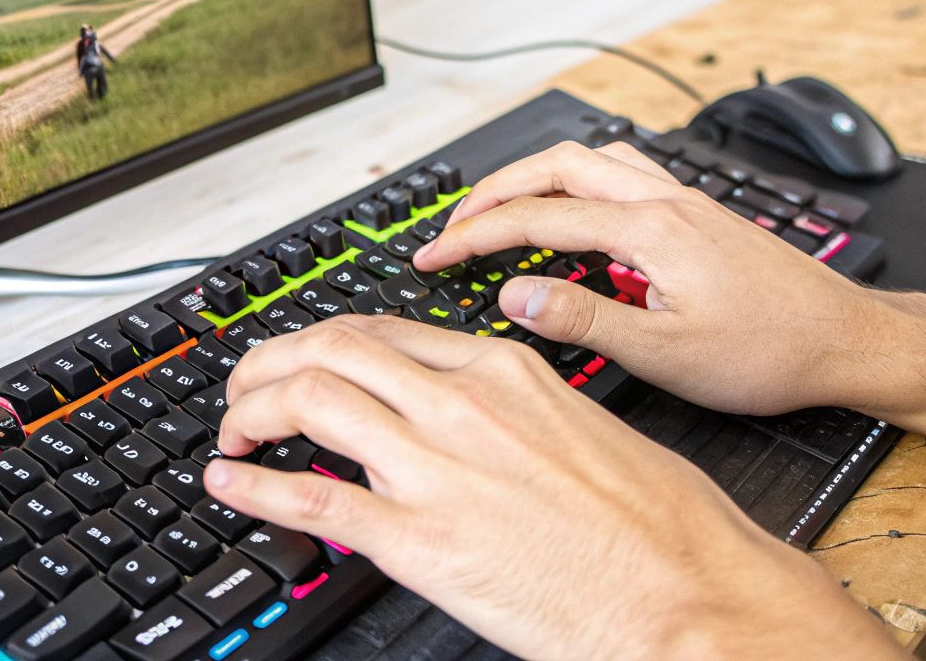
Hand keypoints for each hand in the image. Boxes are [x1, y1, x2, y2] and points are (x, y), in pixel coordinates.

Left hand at [205, 316, 901, 659]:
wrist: (694, 594)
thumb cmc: (663, 525)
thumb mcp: (585, 430)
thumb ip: (516, 413)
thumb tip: (473, 424)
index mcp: (505, 372)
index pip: (382, 331)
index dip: (321, 342)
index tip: (299, 359)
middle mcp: (463, 404)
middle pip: (331, 349)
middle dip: (270, 362)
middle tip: (247, 389)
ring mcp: (438, 468)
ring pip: (310, 399)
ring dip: (252, 409)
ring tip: (233, 428)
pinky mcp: (422, 541)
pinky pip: (313, 497)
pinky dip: (255, 485)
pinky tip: (231, 482)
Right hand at [410, 141, 892, 416]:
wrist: (848, 340)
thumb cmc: (772, 353)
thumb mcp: (666, 354)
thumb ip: (584, 320)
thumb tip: (516, 295)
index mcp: (650, 230)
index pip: (538, 218)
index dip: (475, 235)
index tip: (435, 256)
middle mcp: (667, 201)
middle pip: (558, 164)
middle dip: (495, 189)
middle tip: (454, 225)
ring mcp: (686, 201)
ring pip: (593, 159)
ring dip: (538, 176)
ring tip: (503, 209)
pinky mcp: (700, 214)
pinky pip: (624, 174)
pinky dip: (580, 182)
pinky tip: (577, 214)